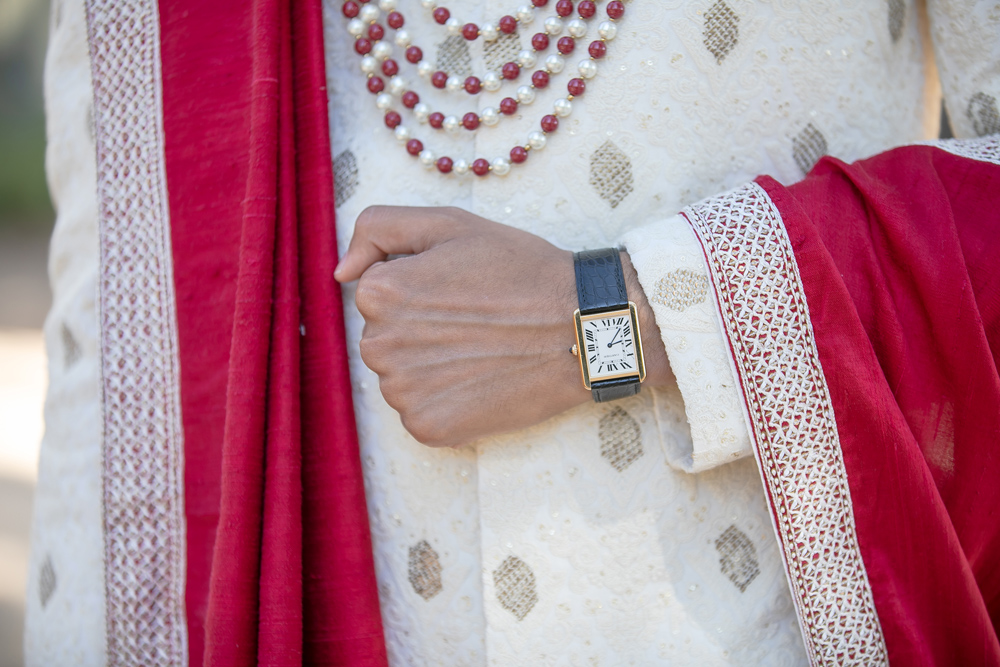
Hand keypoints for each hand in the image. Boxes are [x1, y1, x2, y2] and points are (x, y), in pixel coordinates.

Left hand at [335, 206, 672, 447]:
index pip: (377, 292)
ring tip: (481, 350)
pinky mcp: (427, 428)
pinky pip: (420, 412)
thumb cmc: (521, 271)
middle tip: (474, 321)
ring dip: (430, 366)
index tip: (459, 290)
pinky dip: (446, 400)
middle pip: (384, 336)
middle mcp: (380, 345)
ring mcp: (403, 393)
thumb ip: (379, 229)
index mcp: (380, 293)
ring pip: (401, 375)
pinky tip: (481, 381)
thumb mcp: (450, 224)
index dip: (419, 287)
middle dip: (419, 328)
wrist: (582, 329)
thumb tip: (340, 272)